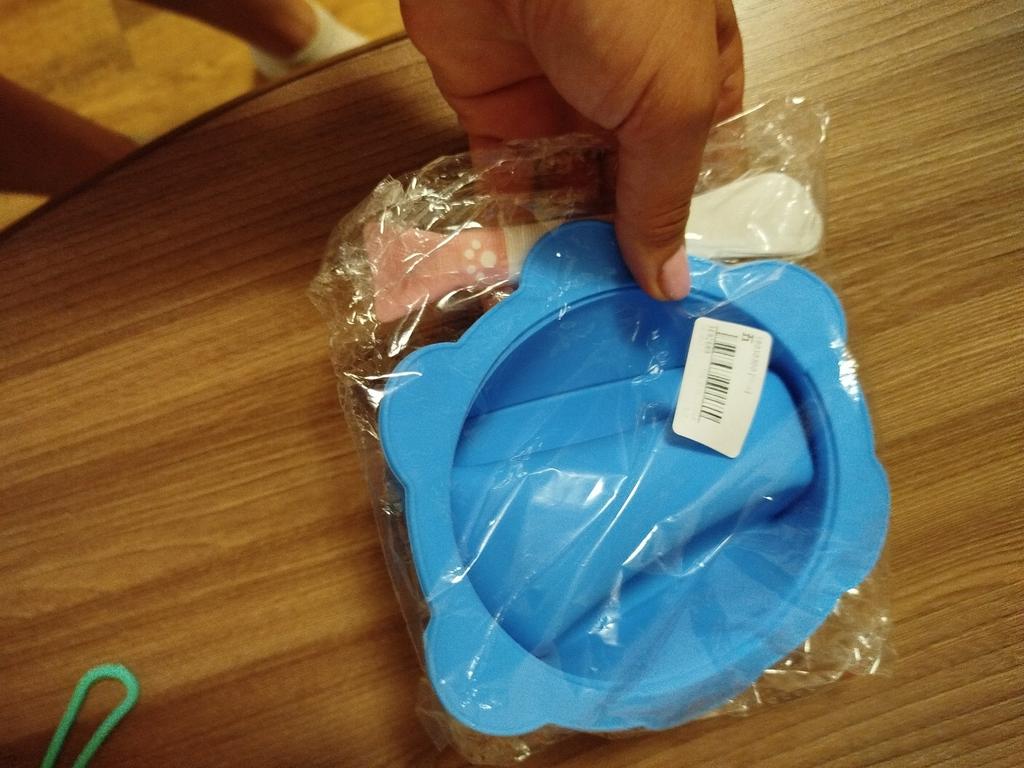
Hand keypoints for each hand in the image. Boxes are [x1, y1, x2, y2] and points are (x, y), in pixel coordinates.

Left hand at [401, 0, 743, 299]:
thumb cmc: (623, 3)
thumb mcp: (673, 102)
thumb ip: (666, 197)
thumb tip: (671, 283)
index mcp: (695, 81)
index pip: (701, 171)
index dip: (692, 231)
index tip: (679, 299)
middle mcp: (629, 98)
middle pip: (629, 192)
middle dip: (624, 252)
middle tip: (619, 328)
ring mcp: (560, 105)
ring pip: (567, 195)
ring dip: (566, 250)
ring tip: (570, 320)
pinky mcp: (495, 111)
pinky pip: (506, 183)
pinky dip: (508, 229)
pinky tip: (517, 284)